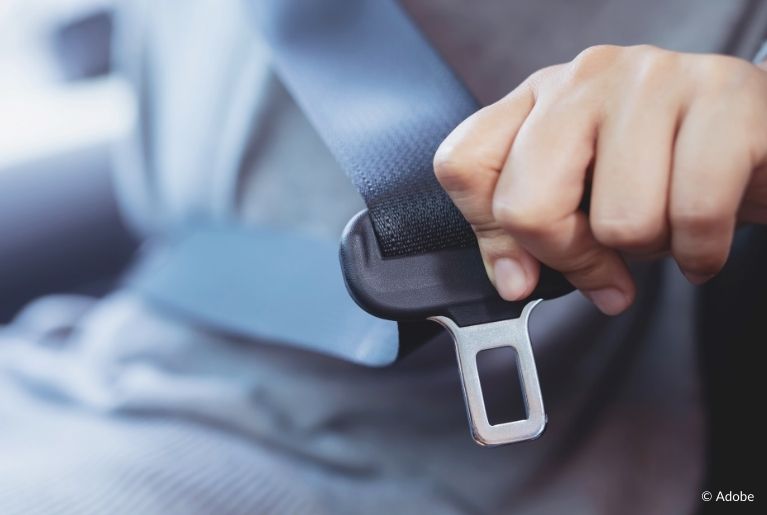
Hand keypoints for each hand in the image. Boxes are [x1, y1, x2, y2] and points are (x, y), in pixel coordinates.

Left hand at [434, 44, 766, 314]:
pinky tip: (704, 241)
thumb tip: (514, 282)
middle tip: (607, 257)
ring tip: (667, 223)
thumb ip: (533, 233)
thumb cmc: (666, 171)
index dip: (489, 235)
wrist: (763, 140)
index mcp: (538, 99)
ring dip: (649, 250)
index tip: (526, 267)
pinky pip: (692, 215)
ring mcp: (653, 79)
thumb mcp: (583, 197)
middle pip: (526, 205)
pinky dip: (701, 253)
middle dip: (571, 255)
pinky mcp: (726, 97)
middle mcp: (585, 78)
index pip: (463, 165)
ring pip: (617, 222)